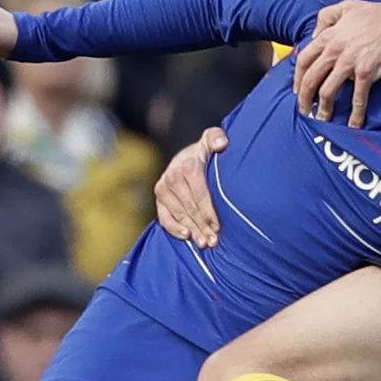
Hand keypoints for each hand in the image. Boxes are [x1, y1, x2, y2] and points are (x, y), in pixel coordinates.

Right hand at [154, 127, 226, 247]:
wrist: (188, 156)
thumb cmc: (205, 152)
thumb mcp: (212, 140)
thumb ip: (217, 137)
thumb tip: (221, 144)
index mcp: (186, 165)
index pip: (199, 193)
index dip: (209, 211)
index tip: (219, 225)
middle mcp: (171, 176)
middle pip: (189, 207)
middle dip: (202, 225)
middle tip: (214, 241)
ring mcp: (163, 188)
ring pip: (178, 214)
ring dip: (192, 230)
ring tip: (205, 243)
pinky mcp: (159, 198)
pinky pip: (164, 217)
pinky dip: (174, 229)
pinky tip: (187, 237)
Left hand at [293, 0, 380, 124]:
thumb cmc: (376, 13)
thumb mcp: (344, 7)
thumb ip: (325, 18)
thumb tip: (314, 35)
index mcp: (328, 36)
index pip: (303, 60)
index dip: (297, 78)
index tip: (297, 90)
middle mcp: (335, 51)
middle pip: (311, 79)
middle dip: (305, 98)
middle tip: (304, 110)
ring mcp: (349, 62)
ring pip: (328, 91)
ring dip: (324, 109)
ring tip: (322, 120)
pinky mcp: (366, 72)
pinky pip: (358, 97)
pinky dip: (355, 113)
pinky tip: (353, 124)